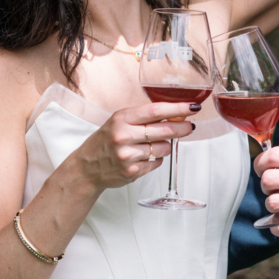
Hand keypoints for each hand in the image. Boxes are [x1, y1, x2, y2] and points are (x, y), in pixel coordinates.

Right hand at [64, 101, 198, 191]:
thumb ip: (143, 117)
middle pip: (165, 130)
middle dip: (182, 128)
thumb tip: (174, 115)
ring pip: (164, 149)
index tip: (192, 107)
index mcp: (122, 118)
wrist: (86, 167)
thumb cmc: (106, 141)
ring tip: (153, 145)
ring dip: (165, 147)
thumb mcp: (119, 121)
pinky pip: (157, 163)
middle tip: (190, 126)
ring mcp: (128, 155)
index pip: (157, 111)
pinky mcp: (132, 172)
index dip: (178, 109)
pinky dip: (156, 160)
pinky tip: (144, 157)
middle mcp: (124, 135)